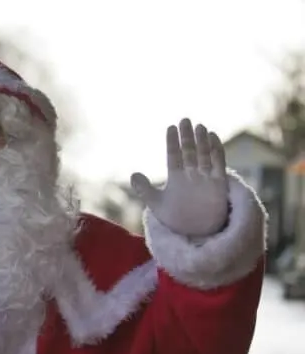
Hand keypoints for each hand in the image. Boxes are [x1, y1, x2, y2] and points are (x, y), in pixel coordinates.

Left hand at [130, 118, 229, 237]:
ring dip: (202, 141)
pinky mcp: (219, 184)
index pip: (174, 155)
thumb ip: (145, 189)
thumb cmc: (176, 219)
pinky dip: (217, 150)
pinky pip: (219, 163)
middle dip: (187, 136)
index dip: (172, 142)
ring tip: (199, 126)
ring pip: (204, 154)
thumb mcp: (156, 204)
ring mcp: (206, 178)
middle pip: (189, 151)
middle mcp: (191, 175)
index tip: (171, 128)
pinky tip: (213, 137)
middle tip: (185, 120)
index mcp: (176, 178)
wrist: (196, 234)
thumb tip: (133, 174)